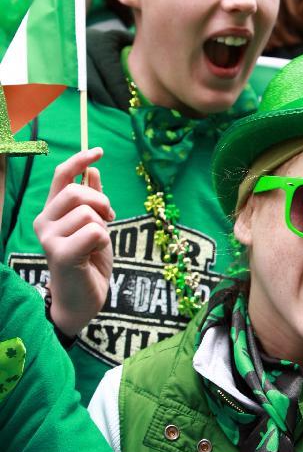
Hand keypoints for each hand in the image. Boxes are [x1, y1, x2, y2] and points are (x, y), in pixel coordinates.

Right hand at [33, 148, 114, 335]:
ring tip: (98, 243)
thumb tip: (93, 171)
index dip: (80, 160)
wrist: (83, 300)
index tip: (98, 151)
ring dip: (104, 226)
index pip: (61, 175)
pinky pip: (94, 231)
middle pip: (77, 191)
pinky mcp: (59, 253)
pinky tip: (94, 255)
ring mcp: (49, 237)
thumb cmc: (89, 263)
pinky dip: (103, 241)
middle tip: (110, 219)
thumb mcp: (95, 225)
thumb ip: (92, 200)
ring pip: (89, 212)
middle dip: (101, 202)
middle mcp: (44, 221)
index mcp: (52, 212)